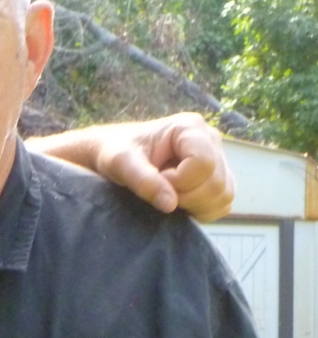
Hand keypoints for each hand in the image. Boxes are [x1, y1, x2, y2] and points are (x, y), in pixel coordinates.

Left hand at [36, 113, 233, 219]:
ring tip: (167, 195)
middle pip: (217, 183)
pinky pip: (223, 204)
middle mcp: (210, 140)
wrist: (114, 156)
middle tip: (159, 191)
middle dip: (186, 196)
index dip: (179, 181)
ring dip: (195, 205)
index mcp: (190, 127)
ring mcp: (217, 159)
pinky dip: (202, 210)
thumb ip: (143, 181)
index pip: (203, 163)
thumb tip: (170, 205)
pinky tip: (178, 202)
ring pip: (224, 195)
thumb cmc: (114, 152)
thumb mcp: (120, 163)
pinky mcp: (217, 177)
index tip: (157, 178)